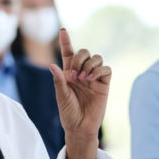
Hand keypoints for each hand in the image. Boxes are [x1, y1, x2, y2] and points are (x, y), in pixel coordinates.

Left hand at [48, 28, 110, 158]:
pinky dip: (99, 69)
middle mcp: (82, 73)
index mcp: (68, 74)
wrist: (80, 127)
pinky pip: (106, 69)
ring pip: (96, 57)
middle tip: (74, 74)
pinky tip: (91, 78)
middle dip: (78, 58)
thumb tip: (52, 65)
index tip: (63, 30)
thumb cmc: (69, 113)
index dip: (66, 41)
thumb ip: (59, 81)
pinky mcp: (104, 84)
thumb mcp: (61, 96)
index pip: (68, 53)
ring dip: (89, 63)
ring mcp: (94, 78)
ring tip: (83, 77)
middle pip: (84, 52)